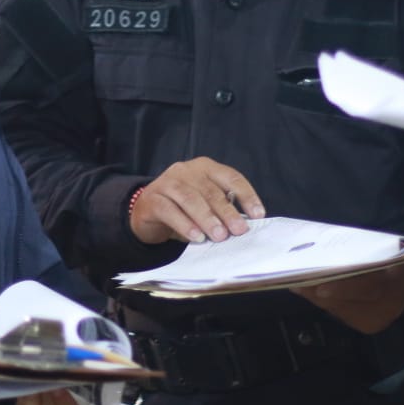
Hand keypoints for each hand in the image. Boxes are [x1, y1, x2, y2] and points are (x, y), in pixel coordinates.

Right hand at [130, 157, 264, 244]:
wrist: (145, 211)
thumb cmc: (182, 208)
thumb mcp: (204, 204)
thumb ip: (221, 209)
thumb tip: (243, 225)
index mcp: (205, 167)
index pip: (231, 177)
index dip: (246, 195)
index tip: (258, 215)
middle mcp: (186, 170)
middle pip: (211, 190)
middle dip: (228, 212)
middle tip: (239, 230)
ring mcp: (167, 182)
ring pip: (191, 199)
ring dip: (207, 219)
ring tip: (219, 236)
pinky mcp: (152, 199)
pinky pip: (170, 211)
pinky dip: (185, 225)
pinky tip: (196, 237)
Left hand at [290, 259, 403, 334]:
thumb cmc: (395, 263)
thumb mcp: (386, 253)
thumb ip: (361, 255)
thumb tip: (327, 254)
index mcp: (392, 284)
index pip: (365, 288)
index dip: (341, 288)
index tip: (318, 286)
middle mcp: (381, 308)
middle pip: (344, 302)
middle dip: (316, 291)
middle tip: (293, 280)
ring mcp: (372, 320)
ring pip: (337, 309)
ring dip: (315, 296)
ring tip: (295, 283)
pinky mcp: (364, 326)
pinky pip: (339, 313)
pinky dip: (324, 301)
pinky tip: (310, 291)